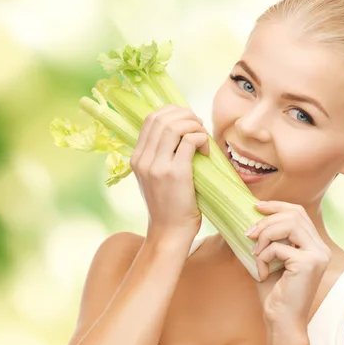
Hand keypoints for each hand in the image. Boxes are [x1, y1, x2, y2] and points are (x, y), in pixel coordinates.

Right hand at [130, 105, 209, 245]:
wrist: (169, 232)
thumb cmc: (169, 205)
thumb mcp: (155, 177)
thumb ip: (160, 156)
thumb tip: (180, 131)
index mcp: (136, 158)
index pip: (151, 119)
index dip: (172, 112)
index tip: (188, 121)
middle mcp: (143, 159)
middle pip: (162, 118)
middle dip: (186, 115)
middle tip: (200, 126)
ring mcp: (157, 166)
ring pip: (175, 126)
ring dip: (194, 125)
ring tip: (204, 137)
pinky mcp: (175, 173)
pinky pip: (190, 141)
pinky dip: (201, 139)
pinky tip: (206, 151)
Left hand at [246, 201, 331, 329]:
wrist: (281, 322)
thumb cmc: (275, 294)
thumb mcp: (271, 259)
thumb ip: (270, 239)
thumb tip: (253, 216)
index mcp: (315, 245)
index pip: (299, 212)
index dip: (277, 205)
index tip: (256, 206)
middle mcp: (320, 248)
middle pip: (294, 214)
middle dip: (267, 220)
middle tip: (249, 233)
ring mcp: (317, 255)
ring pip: (289, 224)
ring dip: (265, 235)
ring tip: (255, 252)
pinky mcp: (308, 263)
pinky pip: (278, 247)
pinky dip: (263, 257)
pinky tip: (261, 272)